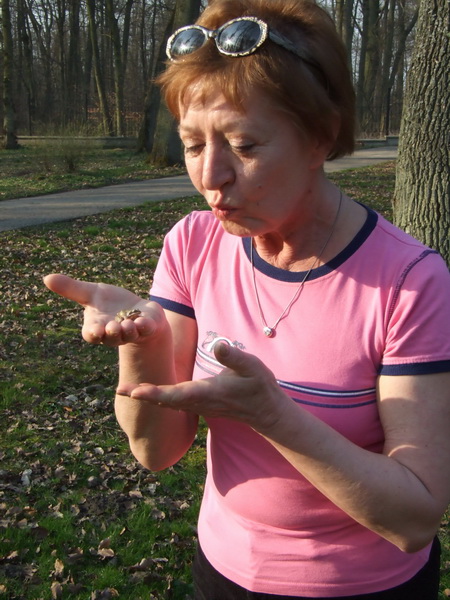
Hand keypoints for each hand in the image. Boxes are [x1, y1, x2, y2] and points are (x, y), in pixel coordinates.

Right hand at [44, 273, 166, 346]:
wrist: (138, 310)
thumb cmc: (112, 303)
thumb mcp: (91, 293)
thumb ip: (71, 289)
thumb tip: (46, 278)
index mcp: (98, 327)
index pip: (92, 335)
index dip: (93, 334)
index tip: (94, 330)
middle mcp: (114, 333)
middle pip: (111, 338)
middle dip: (112, 332)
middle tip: (113, 326)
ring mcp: (132, 332)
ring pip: (129, 335)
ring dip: (128, 330)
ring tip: (128, 323)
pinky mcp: (148, 327)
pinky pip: (146, 330)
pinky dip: (145, 326)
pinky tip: (143, 321)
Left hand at [119, 342, 289, 430]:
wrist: (267, 411)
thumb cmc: (260, 387)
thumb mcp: (252, 367)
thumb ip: (235, 357)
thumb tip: (218, 345)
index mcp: (207, 393)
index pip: (175, 394)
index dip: (154, 392)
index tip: (135, 391)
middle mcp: (199, 402)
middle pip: (165, 401)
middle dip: (142, 395)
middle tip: (119, 390)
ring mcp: (199, 405)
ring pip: (168, 403)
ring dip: (148, 397)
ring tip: (128, 391)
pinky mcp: (201, 404)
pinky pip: (175, 403)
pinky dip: (160, 398)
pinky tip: (150, 392)